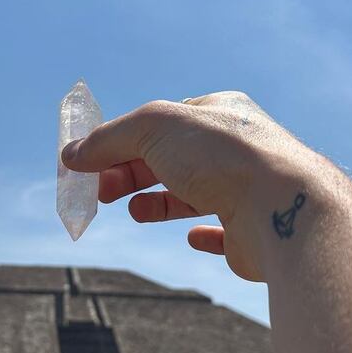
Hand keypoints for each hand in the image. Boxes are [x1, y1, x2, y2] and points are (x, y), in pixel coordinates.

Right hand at [61, 92, 315, 281]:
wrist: (281, 207)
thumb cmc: (221, 156)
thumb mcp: (153, 128)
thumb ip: (110, 139)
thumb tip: (70, 155)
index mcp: (222, 114)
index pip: (163, 123)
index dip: (124, 141)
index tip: (91, 162)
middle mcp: (238, 149)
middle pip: (172, 160)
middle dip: (132, 173)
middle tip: (101, 192)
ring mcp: (249, 192)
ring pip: (196, 195)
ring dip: (159, 202)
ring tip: (134, 211)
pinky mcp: (254, 233)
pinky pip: (227, 233)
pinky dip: (205, 235)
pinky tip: (193, 238)